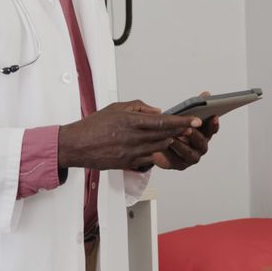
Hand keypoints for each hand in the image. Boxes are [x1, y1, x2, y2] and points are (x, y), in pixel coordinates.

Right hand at [59, 100, 200, 171]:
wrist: (76, 145)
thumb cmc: (94, 125)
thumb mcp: (116, 108)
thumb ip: (139, 107)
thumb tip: (158, 111)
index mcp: (131, 120)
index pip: (162, 121)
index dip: (181, 120)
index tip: (195, 119)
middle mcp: (133, 137)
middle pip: (165, 135)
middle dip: (181, 131)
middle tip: (195, 127)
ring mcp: (131, 152)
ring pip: (160, 147)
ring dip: (171, 142)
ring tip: (181, 136)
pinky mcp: (128, 163)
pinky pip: (149, 158)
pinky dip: (158, 152)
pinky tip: (162, 148)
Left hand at [153, 91, 220, 170]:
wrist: (157, 144)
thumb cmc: (172, 128)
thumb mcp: (182, 115)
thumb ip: (195, 105)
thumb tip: (207, 93)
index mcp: (203, 134)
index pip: (212, 129)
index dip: (213, 124)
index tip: (213, 116)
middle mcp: (200, 147)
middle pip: (202, 142)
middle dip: (196, 134)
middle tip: (190, 128)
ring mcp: (190, 157)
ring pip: (189, 152)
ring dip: (182, 145)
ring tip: (173, 137)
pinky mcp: (178, 164)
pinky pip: (176, 159)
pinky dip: (170, 153)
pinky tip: (165, 145)